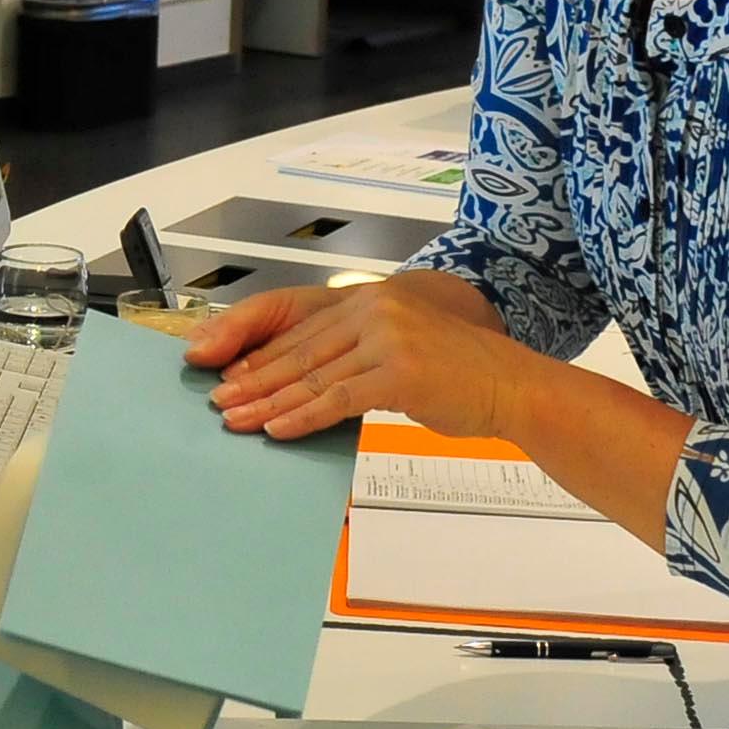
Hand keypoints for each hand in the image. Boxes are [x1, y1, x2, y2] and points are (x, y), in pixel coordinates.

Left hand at [181, 275, 530, 442]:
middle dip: (252, 381)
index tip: (225, 374)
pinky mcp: (398, 371)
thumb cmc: (454, 372)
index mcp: (367, 297)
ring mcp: (386, 337)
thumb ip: (355, 352)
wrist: (509, 383)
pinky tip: (278, 430)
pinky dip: (303, 417)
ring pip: (312, 377)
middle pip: (298, 352)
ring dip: (268, 403)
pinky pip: (338, 399)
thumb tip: (301, 381)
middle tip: (219, 403)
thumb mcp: (398, 346)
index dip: (258, 354)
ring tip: (236, 421)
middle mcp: (373, 308)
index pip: (299, 329)